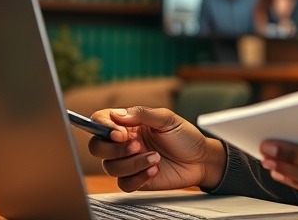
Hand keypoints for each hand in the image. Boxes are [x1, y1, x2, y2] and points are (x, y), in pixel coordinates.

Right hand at [87, 106, 226, 192]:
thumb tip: (117, 115)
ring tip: (156, 157)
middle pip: (97, 147)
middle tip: (136, 146)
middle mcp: (124, 143)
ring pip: (110, 167)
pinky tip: (155, 170)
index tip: (119, 133)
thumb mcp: (167, 119)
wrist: (201, 159)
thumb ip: (142, 114)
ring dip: (132, 163)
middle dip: (113, 149)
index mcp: (128, 124)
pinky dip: (138, 177)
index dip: (103, 127)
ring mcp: (128, 162)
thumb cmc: (185, 136)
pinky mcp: (135, 179)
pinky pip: (123, 183)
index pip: (100, 121)